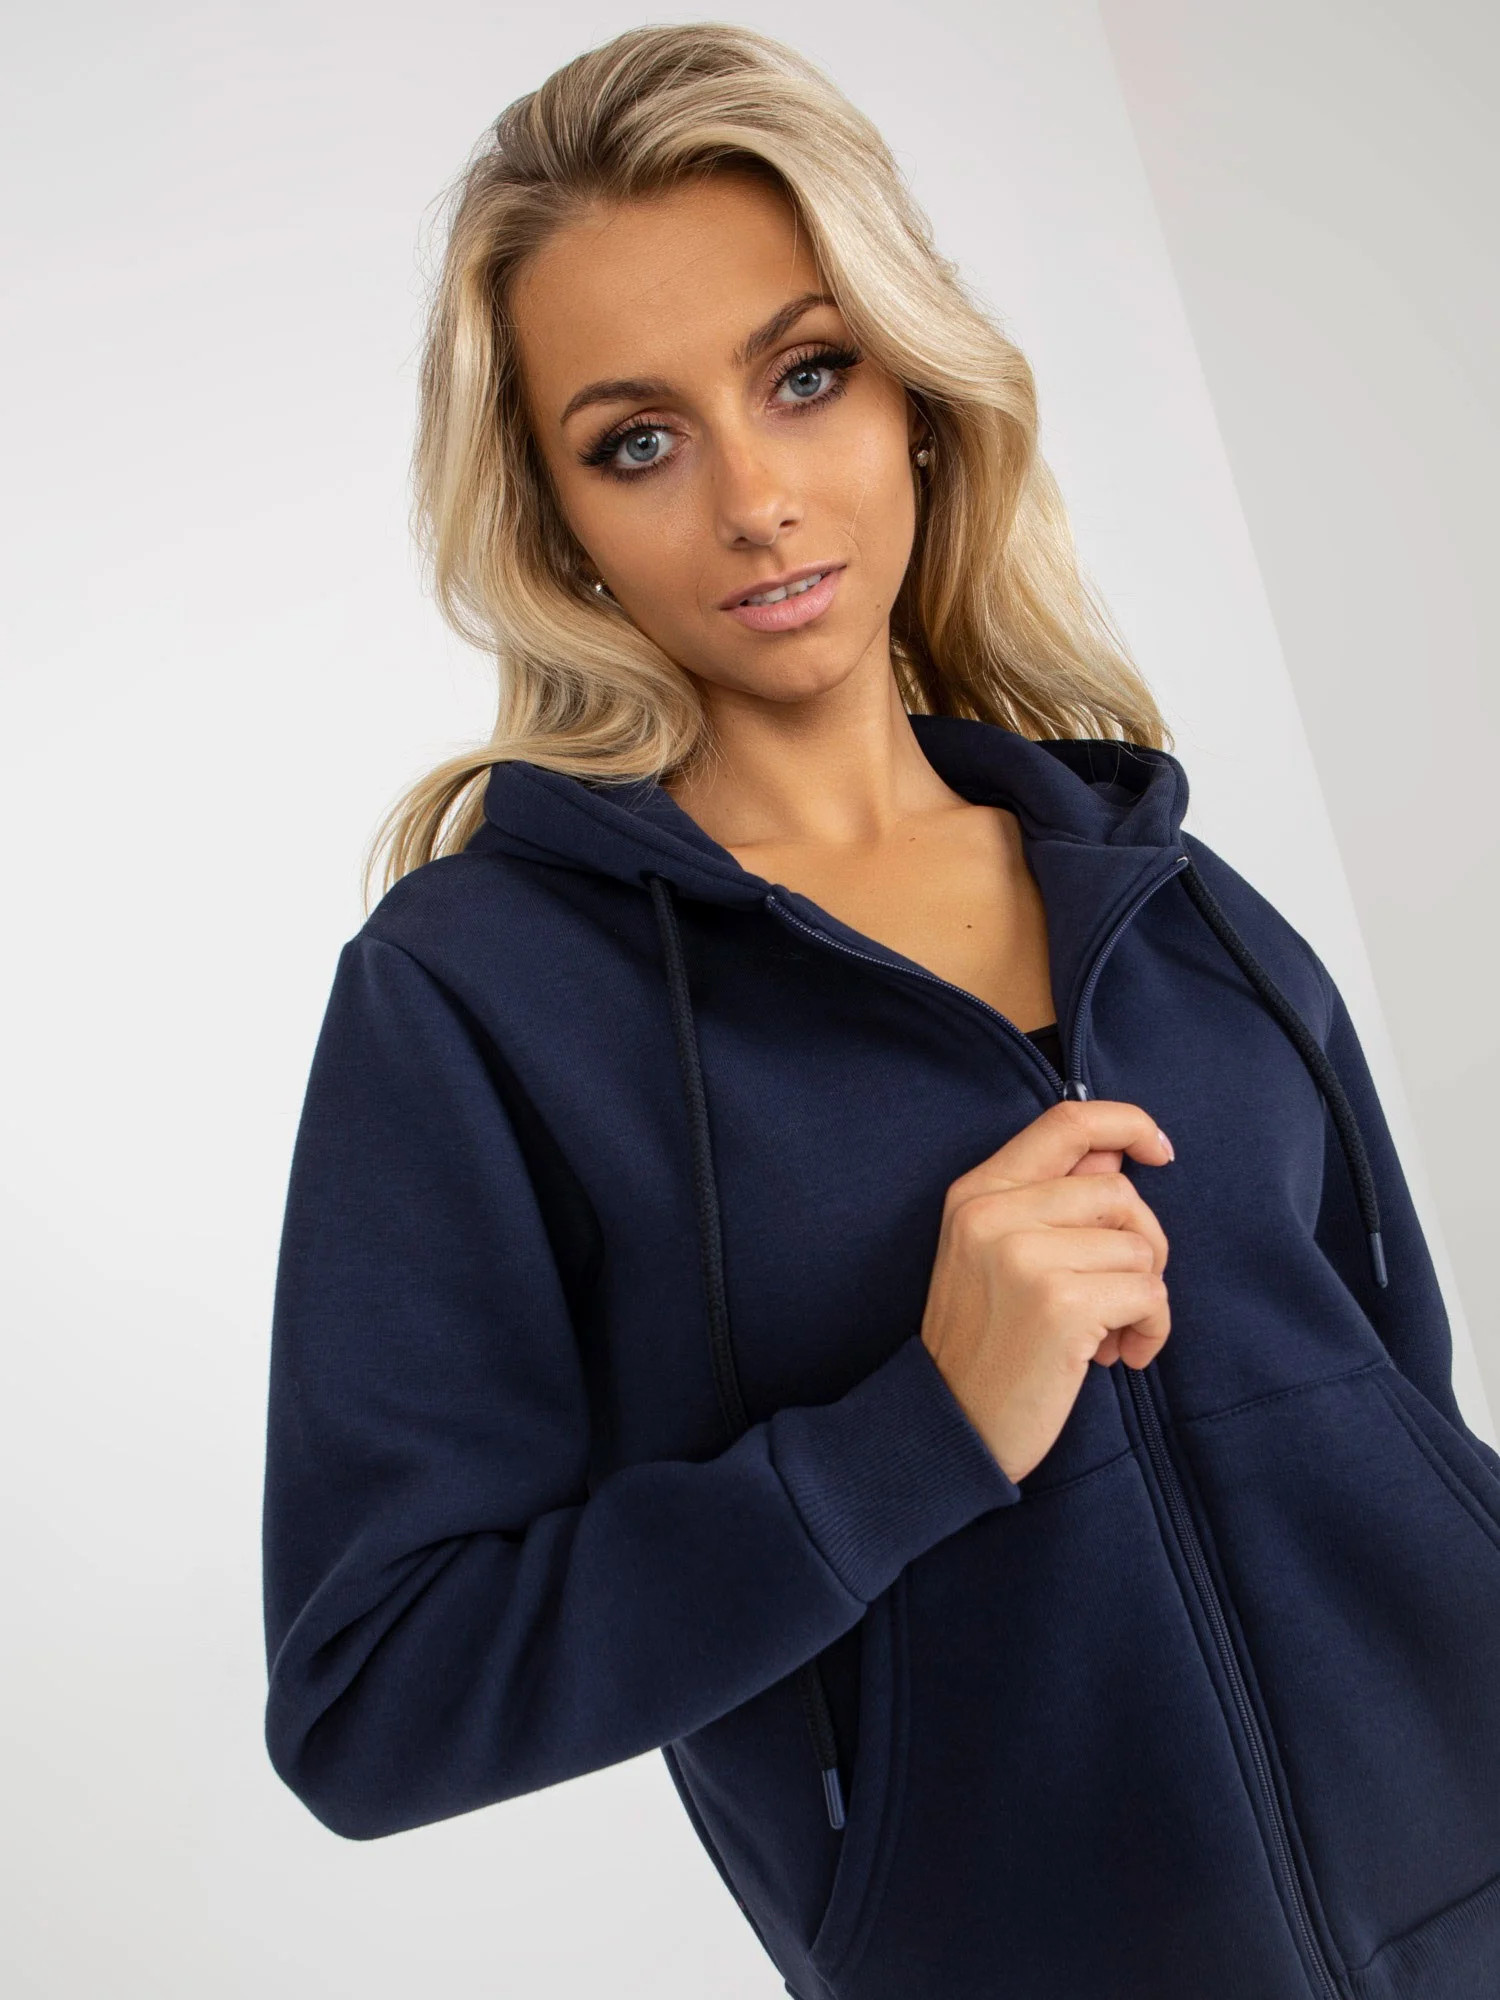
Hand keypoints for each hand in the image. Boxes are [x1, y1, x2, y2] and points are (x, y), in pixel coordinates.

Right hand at [919, 1100, 1173, 1482]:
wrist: (950, 1427)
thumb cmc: (985, 1343)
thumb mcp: (996, 1254)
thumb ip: (1052, 1199)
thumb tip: (1119, 1153)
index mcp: (976, 1192)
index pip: (1069, 1120)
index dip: (1129, 1123)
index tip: (1160, 1150)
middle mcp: (994, 1213)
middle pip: (1119, 1191)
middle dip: (1143, 1245)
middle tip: (1121, 1294)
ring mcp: (1024, 1256)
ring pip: (1139, 1247)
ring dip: (1143, 1297)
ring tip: (1107, 1335)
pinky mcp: (1059, 1304)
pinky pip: (1149, 1295)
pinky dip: (1151, 1330)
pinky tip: (1119, 1357)